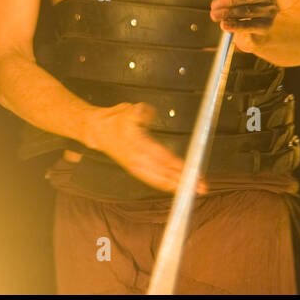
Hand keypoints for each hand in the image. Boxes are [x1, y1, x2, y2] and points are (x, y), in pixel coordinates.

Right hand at [83, 102, 207, 195]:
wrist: (97, 130)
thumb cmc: (115, 120)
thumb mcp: (129, 110)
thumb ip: (143, 113)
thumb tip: (151, 115)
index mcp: (139, 146)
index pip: (165, 159)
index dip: (181, 167)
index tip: (195, 172)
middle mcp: (138, 160)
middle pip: (165, 174)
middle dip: (184, 181)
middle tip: (202, 187)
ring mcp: (136, 167)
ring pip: (160, 181)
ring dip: (177, 186)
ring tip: (193, 190)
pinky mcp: (135, 169)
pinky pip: (153, 180)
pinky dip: (166, 185)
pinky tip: (175, 187)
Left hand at [209, 0, 278, 52]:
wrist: (252, 30)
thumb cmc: (243, 8)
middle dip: (229, 1)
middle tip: (213, 5)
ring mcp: (270, 12)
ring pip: (248, 11)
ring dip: (228, 13)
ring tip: (214, 15)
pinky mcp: (267, 26)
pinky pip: (250, 25)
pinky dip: (236, 25)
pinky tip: (224, 25)